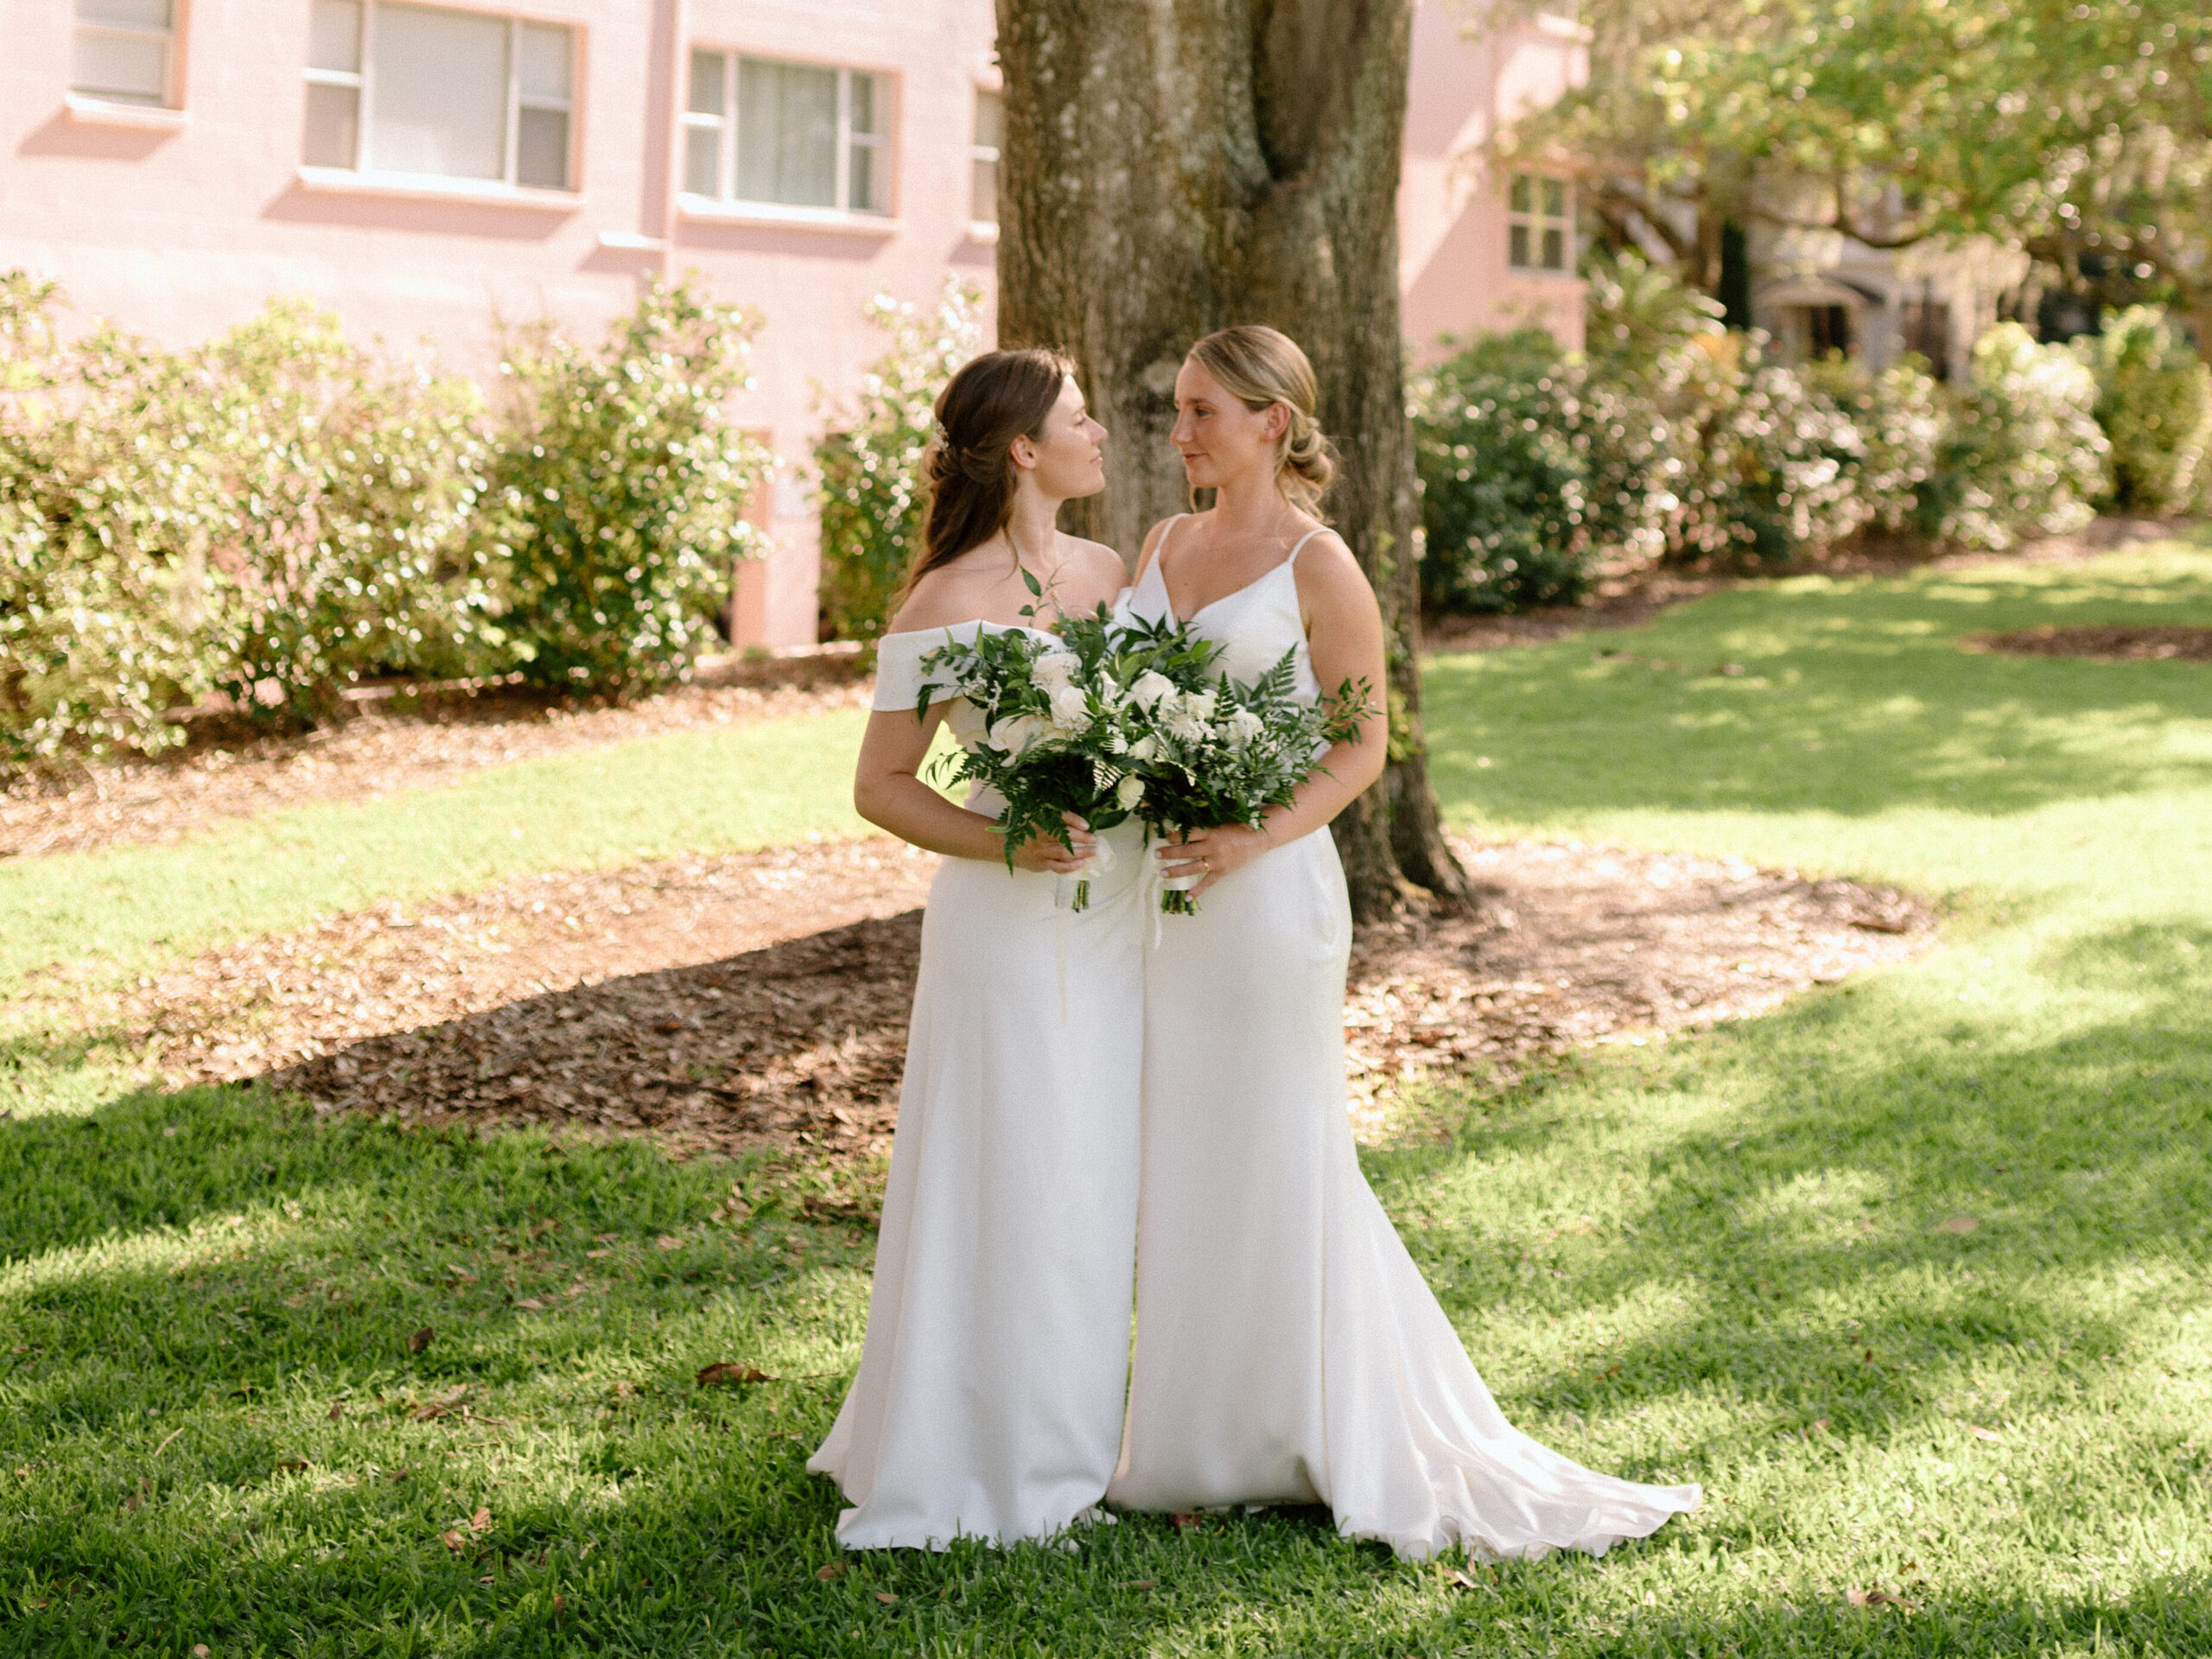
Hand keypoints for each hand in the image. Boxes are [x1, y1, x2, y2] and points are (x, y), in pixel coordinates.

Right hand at [1009, 810, 1096, 873]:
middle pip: (1063, 835)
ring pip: (1063, 852)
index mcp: (1041, 822)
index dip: (1074, 820)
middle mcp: (1041, 836)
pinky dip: (1071, 866)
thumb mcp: (1039, 822)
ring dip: (1081, 852)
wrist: (1009, 848)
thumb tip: (1082, 826)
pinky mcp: (1042, 863)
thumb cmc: (1030, 833)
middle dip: (1082, 837)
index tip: (1087, 825)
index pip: (1059, 818)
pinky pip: (1058, 867)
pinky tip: (1081, 864)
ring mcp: (1042, 851)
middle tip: (1094, 839)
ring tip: (1092, 851)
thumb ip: (1057, 822)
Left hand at [1156, 821, 1271, 896]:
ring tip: (1162, 873)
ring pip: (1192, 868)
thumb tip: (1184, 829)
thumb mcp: (1221, 822)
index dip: (1174, 835)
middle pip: (1186, 851)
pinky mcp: (1223, 872)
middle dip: (1169, 853)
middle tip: (1156, 854)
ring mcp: (1217, 861)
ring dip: (1176, 871)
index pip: (1188, 834)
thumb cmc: (1240, 827)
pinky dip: (1198, 891)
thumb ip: (1205, 827)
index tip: (1165, 836)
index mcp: (1212, 832)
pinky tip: (1187, 898)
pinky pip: (1208, 883)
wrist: (1259, 838)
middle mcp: (1213, 847)